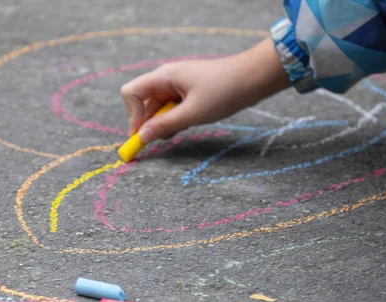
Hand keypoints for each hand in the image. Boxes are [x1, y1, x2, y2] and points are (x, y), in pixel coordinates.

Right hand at [120, 38, 290, 142]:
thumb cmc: (225, 91)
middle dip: (148, 123)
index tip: (144, 135)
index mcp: (164, 76)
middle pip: (143, 103)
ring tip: (180, 130)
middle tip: (160, 140)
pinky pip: (172, 108)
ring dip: (163, 123)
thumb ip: (165, 125)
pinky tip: (187, 125)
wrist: (255, 78)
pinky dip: (174, 119)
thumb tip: (142, 137)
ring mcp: (178, 85)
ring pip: (158, 108)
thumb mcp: (193, 113)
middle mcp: (167, 78)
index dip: (133, 115)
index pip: (131, 93)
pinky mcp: (188, 92)